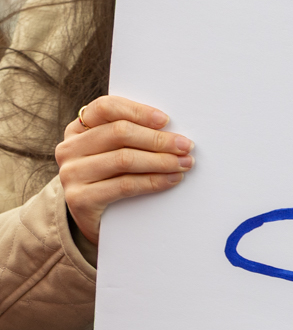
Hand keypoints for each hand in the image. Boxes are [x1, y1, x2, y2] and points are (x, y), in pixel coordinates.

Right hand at [55, 96, 193, 245]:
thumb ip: (132, 137)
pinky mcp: (80, 199)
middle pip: (119, 133)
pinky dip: (154, 181)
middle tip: (186, 146)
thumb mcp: (115, 152)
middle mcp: (69, 148)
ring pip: (124, 159)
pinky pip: (125, 185)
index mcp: (77, 129)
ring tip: (184, 163)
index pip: (106, 108)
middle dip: (158, 139)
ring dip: (161, 161)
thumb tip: (173, 129)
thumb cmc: (112, 179)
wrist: (96, 222)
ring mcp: (71, 174)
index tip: (166, 120)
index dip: (138, 111)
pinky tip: (172, 179)